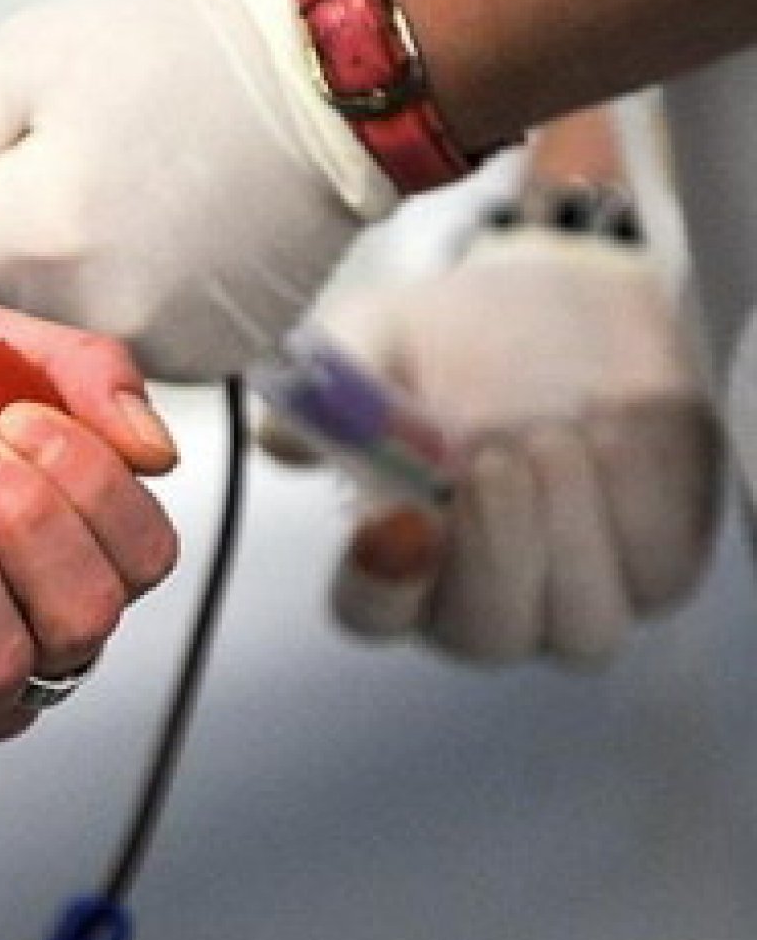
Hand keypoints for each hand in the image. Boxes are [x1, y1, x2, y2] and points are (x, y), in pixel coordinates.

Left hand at [0, 0, 395, 380]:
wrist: (339, 70)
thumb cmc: (179, 47)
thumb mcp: (22, 67)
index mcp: (26, 240)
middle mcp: (88, 317)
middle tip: (68, 168)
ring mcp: (157, 350)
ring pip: (50, 337)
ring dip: (61, 284)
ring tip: (132, 195)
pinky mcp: (209, 363)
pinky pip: (121, 346)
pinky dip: (127, 303)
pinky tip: (173, 236)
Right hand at [287, 224, 719, 666]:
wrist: (557, 303)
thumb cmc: (444, 337)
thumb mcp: (369, 340)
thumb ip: (327, 387)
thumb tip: (283, 440)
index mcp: (395, 562)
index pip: (374, 614)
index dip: (381, 584)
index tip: (392, 517)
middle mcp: (482, 596)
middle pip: (485, 637)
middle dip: (492, 554)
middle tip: (491, 458)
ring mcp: (575, 588)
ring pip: (582, 628)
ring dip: (567, 534)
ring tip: (553, 433)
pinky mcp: (656, 557)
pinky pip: (656, 565)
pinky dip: (634, 497)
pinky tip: (611, 427)